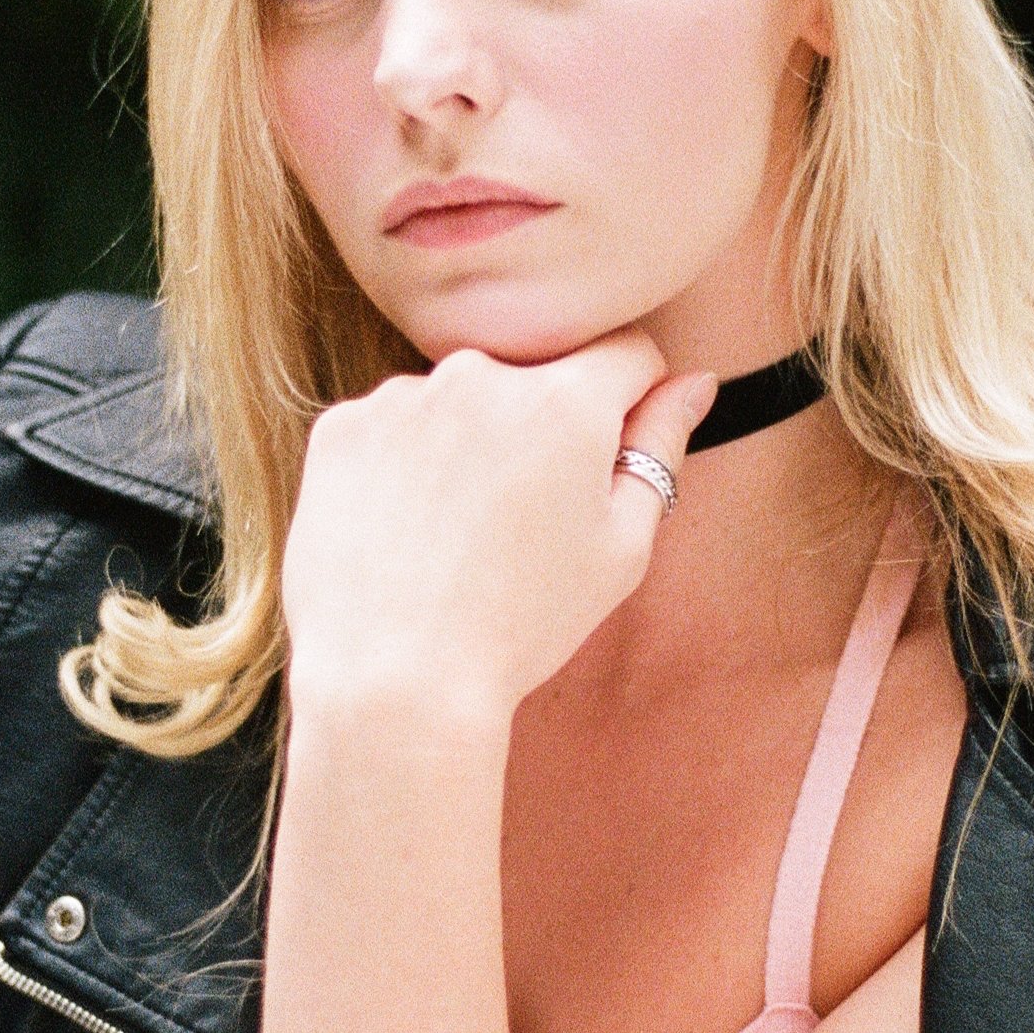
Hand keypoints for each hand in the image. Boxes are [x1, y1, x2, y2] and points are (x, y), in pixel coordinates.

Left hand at [280, 336, 717, 721]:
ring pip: (459, 404)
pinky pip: (392, 428)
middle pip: (535, 380)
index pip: (625, 352)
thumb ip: (659, 447)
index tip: (606, 458)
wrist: (393, 680)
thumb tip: (692, 382)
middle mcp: (479, 375)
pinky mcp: (341, 428)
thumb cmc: (521, 624)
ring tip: (453, 540)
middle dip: (541, 431)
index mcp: (564, 401)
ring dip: (467, 446)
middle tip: (522, 526)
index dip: (630, 402)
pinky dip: (402, 467)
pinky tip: (402, 536)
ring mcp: (400, 398)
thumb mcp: (621, 547)